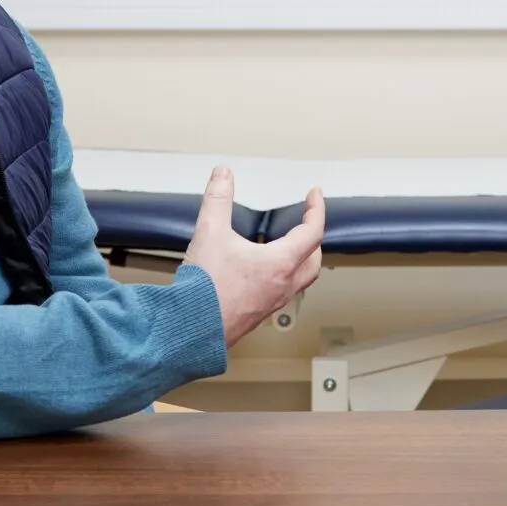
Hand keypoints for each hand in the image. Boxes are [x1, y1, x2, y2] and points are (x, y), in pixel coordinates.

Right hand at [183, 166, 324, 345]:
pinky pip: (281, 293)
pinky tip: (261, 272)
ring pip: (300, 280)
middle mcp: (282, 285)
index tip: (314, 195)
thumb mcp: (209, 233)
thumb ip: (217, 199)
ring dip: (301, 261)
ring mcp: (271, 303)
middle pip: (314, 261)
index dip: (316, 209)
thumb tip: (223, 175)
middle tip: (306, 222)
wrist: (190, 330)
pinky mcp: (257, 314)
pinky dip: (282, 277)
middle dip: (313, 238)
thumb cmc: (204, 290)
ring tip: (288, 247)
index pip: (312, 232)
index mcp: (280, 264)